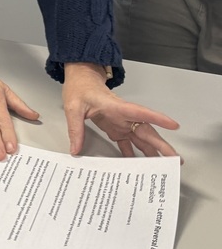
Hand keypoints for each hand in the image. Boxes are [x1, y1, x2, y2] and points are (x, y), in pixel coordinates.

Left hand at [62, 62, 180, 157]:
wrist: (80, 81)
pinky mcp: (116, 128)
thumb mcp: (73, 107)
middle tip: (176, 159)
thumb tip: (76, 149)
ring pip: (141, 138)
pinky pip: (127, 143)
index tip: (174, 125)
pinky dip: (133, 154)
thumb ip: (75, 128)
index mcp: (116, 107)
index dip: (157, 118)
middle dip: (162, 145)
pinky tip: (137, 165)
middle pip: (146, 130)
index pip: (140, 112)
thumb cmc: (80, 88)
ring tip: (164, 167)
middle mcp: (123, 116)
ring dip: (152, 152)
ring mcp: (121, 123)